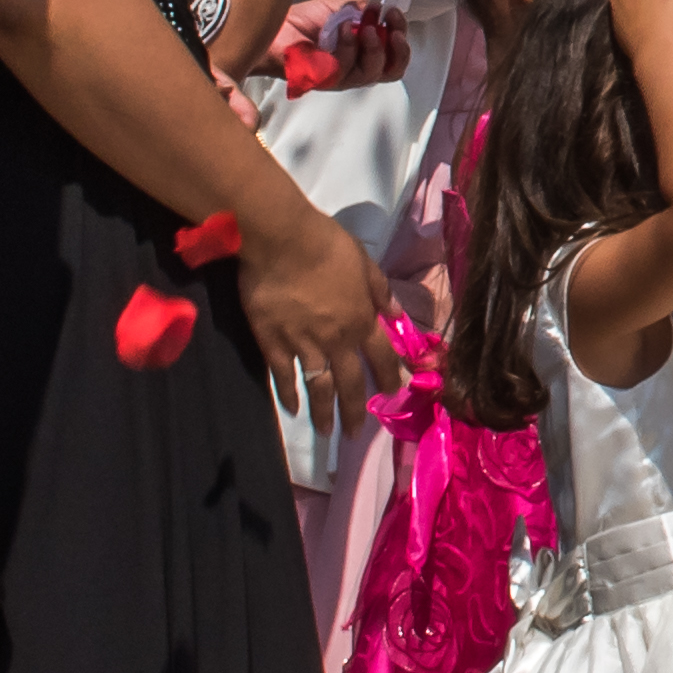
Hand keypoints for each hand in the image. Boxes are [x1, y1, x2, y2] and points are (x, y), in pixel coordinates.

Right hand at [239, 206, 389, 422]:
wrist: (281, 239)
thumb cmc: (325, 244)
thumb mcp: (364, 262)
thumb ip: (381, 292)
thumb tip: (398, 315)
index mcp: (361, 320)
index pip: (381, 357)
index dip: (388, 377)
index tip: (392, 393)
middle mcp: (336, 340)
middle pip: (350, 383)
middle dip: (355, 411)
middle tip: (355, 434)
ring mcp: (304, 345)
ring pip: (319, 388)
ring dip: (324, 414)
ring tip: (326, 433)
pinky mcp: (273, 343)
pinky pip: (283, 376)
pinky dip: (288, 395)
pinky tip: (292, 409)